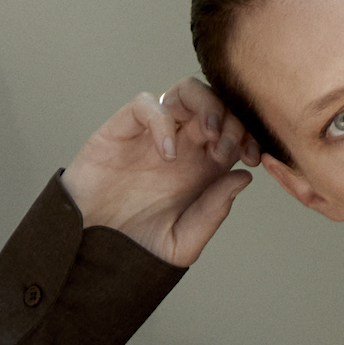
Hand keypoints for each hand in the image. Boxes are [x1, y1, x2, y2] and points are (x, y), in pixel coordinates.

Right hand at [61, 79, 260, 266]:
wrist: (89, 253)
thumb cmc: (134, 249)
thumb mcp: (183, 242)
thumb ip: (213, 212)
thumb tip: (244, 177)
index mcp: (201, 169)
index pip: (235, 133)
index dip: (249, 136)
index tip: (254, 159)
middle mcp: (181, 146)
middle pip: (216, 105)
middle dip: (232, 120)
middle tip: (227, 150)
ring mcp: (152, 136)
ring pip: (185, 92)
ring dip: (206, 105)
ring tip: (210, 137)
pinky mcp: (122, 130)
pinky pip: (147, 104)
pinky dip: (162, 120)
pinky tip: (168, 155)